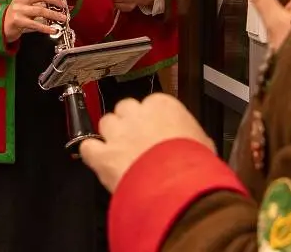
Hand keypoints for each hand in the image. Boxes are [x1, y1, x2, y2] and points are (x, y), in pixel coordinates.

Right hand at [3, 0, 68, 42]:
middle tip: (64, 5)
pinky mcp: (18, 21)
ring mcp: (19, 10)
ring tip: (63, 18)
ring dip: (54, 14)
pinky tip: (53, 30)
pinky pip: (35, 24)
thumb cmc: (19, 13)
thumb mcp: (26, 2)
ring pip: (40, 10)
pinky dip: (46, 28)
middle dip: (55, 0)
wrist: (3, 24)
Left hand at [79, 93, 214, 192]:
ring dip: (110, 136)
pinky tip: (99, 161)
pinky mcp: (103, 155)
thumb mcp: (203, 144)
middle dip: (129, 124)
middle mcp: (137, 114)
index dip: (150, 120)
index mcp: (163, 106)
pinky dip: (92, 154)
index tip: (154, 131)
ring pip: (106, 123)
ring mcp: (118, 133)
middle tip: (137, 142)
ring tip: (121, 154)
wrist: (180, 186)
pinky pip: (88, 147)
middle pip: (125, 109)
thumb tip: (190, 142)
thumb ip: (189, 135)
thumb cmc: (195, 166)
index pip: (150, 104)